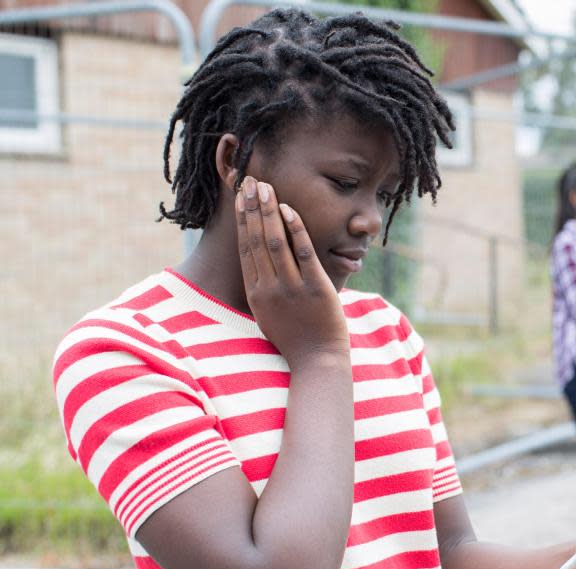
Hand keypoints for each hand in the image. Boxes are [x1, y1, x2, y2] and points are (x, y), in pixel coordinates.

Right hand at [236, 176, 349, 368]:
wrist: (317, 361)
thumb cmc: (295, 339)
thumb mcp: (268, 315)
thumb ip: (262, 290)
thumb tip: (258, 268)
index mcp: (256, 294)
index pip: (245, 249)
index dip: (242, 220)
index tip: (240, 197)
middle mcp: (269, 288)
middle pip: (255, 240)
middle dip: (251, 208)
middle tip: (249, 181)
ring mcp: (291, 288)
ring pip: (275, 242)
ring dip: (269, 212)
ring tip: (265, 187)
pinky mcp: (315, 288)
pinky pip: (303, 253)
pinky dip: (295, 230)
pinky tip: (289, 210)